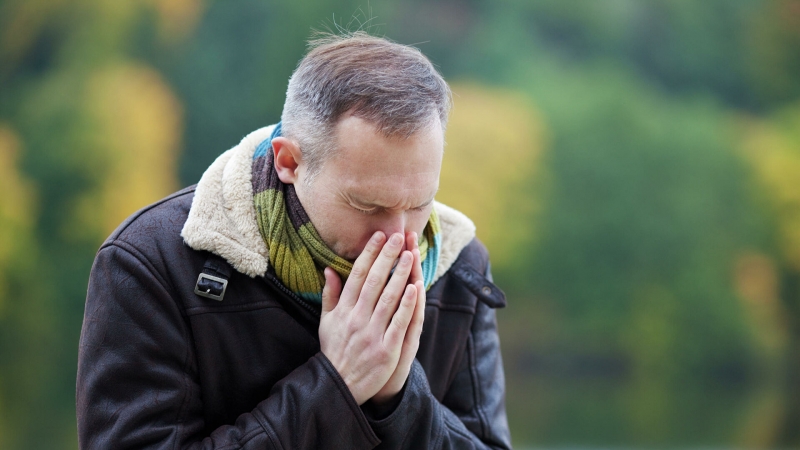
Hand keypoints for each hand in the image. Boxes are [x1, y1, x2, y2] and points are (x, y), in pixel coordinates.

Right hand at [319, 231, 417, 404]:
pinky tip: (415, 287)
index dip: (369, 254)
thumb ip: (329, 295)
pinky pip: (398, 323)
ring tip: (409, 254)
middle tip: (397, 237)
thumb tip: (328, 269)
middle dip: (386, 257)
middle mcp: (356, 319)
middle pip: (374, 282)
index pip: (357, 276)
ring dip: (400, 275)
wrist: (338, 386)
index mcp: (343, 310)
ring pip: (388, 298)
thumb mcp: (326, 322)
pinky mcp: (386, 350)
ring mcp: (371, 334)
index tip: (379, 236)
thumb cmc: (334, 350)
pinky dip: (407, 304)